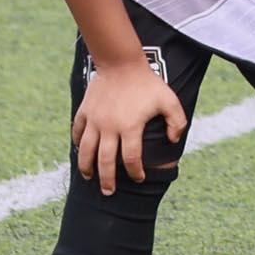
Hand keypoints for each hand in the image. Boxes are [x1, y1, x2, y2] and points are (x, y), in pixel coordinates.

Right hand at [75, 55, 188, 195]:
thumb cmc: (147, 82)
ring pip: (86, 151)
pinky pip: (77, 132)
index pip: (132, 159)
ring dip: (87, 167)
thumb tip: (173, 140)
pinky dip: (77, 143)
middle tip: (109, 192)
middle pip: (105, 161)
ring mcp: (94, 120)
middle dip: (107, 180)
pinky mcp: (84, 111)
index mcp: (130, 127)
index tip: (139, 178)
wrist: (121, 63)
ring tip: (89, 177)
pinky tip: (80, 150)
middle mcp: (109, 128)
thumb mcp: (169, 100)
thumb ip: (177, 121)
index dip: (136, 172)